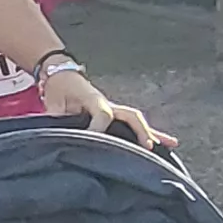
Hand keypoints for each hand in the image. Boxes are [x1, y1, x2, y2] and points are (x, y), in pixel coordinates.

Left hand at [38, 69, 171, 148]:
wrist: (61, 75)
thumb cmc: (58, 89)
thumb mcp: (53, 103)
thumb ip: (57, 118)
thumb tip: (58, 136)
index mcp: (92, 99)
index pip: (103, 113)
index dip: (99, 128)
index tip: (92, 141)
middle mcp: (107, 104)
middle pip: (130, 116)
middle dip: (139, 131)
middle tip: (147, 146)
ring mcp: (112, 110)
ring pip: (136, 121)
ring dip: (151, 133)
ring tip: (170, 145)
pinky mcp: (113, 116)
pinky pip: (133, 126)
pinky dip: (149, 134)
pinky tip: (166, 143)